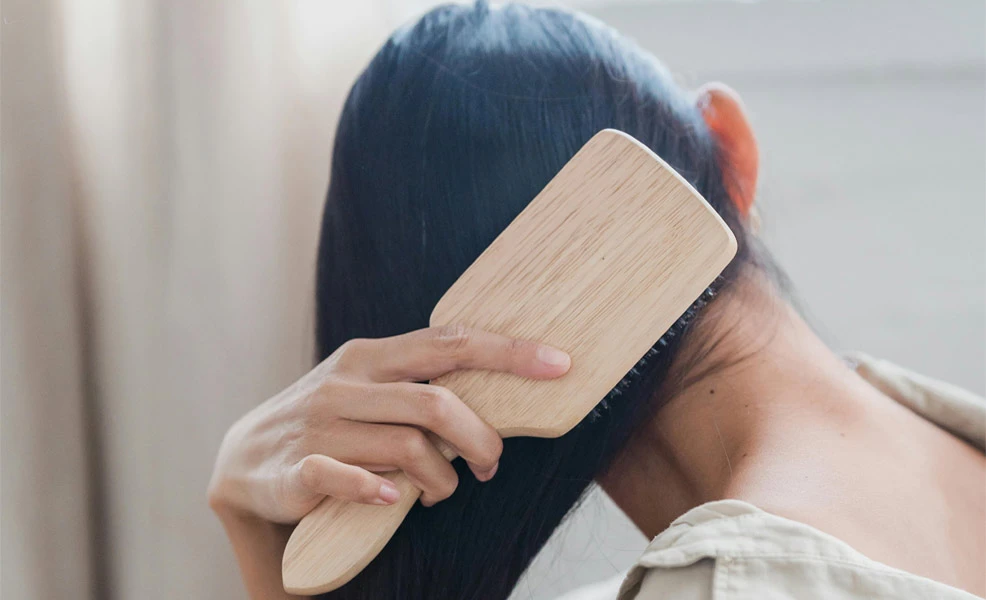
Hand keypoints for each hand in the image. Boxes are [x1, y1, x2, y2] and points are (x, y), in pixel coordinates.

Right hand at [207, 325, 570, 523]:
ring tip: (438, 493)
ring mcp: (320, 425)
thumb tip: (499, 402)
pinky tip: (393, 499)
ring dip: (441, 480)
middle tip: (491, 465)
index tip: (559, 363)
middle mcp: (347, 383)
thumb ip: (424, 388)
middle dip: (480, 438)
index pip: (449, 343)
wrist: (244, 457)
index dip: (507, 353)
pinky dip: (381, 492)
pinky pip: (348, 479)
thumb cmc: (331, 422)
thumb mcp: (374, 391)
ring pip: (408, 449)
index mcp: (371, 356)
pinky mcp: (297, 469)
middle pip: (436, 401)